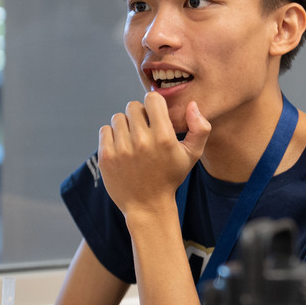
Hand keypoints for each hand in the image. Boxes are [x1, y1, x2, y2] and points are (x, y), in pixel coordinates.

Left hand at [97, 91, 210, 216]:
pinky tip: (122, 148)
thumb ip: (200, 128)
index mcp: (164, 138)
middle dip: (139, 116)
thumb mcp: (192, 155)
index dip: (154, 105)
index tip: (155, 116)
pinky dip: (112, 136)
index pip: (152, 99)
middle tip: (144, 131)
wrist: (147, 205)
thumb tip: (191, 105)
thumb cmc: (170, 177)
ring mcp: (122, 150)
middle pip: (133, 106)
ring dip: (125, 126)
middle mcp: (142, 142)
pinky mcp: (106, 157)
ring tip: (133, 141)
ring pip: (118, 117)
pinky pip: (105, 130)